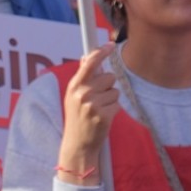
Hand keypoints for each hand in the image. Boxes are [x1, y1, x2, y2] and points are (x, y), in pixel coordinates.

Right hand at [57, 43, 119, 182]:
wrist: (78, 145)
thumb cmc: (76, 118)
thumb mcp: (73, 96)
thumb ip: (82, 77)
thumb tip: (86, 57)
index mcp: (74, 86)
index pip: (90, 63)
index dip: (101, 52)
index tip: (110, 45)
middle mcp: (82, 93)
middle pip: (109, 77)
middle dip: (107, 86)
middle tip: (97, 99)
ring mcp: (93, 104)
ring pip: (115, 91)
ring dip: (110, 99)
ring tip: (98, 110)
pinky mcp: (104, 115)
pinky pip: (118, 104)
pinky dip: (113, 110)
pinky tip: (103, 118)